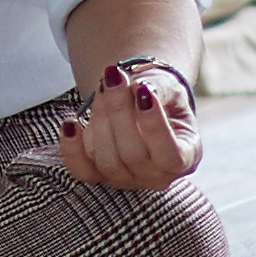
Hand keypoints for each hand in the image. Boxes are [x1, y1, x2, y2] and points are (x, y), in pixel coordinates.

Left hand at [55, 62, 201, 189]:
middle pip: (133, 155)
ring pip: (107, 160)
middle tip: (114, 76)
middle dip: (119, 110)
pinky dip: (72, 148)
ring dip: (99, 118)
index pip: (170, 156)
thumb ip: (159, 89)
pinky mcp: (98, 177)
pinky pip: (80, 170)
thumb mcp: (170, 88)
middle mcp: (157, 177)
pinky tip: (70, 123)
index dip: (154, 125)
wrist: (141, 101)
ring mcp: (126, 180)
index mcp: (185, 158)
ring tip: (103, 86)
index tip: (143, 88)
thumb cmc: (162, 97)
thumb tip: (137, 89)